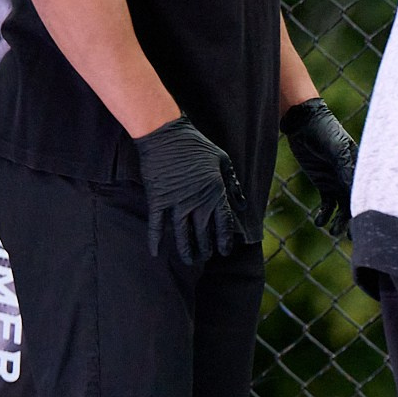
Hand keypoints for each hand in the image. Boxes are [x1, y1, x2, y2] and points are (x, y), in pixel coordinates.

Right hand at [133, 118, 247, 265]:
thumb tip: (243, 205)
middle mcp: (197, 201)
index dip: (224, 240)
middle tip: (206, 257)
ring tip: (189, 261)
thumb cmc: (196, 146)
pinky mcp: (157, 200)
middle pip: (204, 233)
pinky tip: (156, 253)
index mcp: (216, 192)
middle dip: (206, 248)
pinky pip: (156, 225)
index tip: (225, 251)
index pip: (224, 223)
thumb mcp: (223, 160)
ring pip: (182, 234)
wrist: (166, 136)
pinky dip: (155, 240)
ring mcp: (176, 202)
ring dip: (186, 249)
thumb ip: (233, 184)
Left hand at [281, 98, 356, 234]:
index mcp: (361, 168)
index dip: (368, 208)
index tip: (369, 224)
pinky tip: (319, 222)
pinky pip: (327, 204)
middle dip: (356, 220)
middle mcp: (352, 177)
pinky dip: (324, 214)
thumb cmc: (325, 132)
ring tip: (332, 232)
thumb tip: (355, 189)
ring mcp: (338, 181)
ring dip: (339, 221)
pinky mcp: (324, 184)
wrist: (304, 124)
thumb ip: (345, 167)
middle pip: (357, 203)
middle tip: (354, 237)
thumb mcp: (337, 149)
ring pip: (342, 207)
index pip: (368, 191)